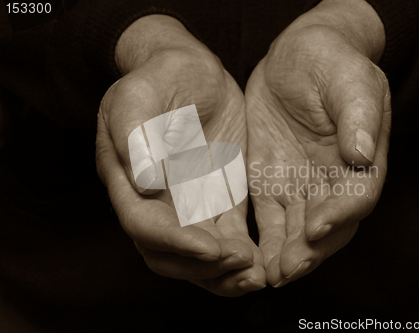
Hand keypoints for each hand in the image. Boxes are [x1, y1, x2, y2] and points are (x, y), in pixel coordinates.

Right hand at [96, 15, 264, 295]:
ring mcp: (189, 202)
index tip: (212, 248)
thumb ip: (135, 134)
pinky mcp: (219, 198)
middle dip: (203, 267)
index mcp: (130, 178)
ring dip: (224, 273)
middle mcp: (157, 200)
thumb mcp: (140, 93)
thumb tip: (144, 181)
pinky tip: (263, 263)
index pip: (145, 226)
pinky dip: (242, 255)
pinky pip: (228, 236)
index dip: (176, 242)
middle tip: (241, 266)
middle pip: (170, 254)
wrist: (190, 70)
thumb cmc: (161, 75)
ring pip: (200, 255)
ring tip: (256, 277)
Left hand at [245, 0, 390, 286]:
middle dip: (310, 250)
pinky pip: (269, 217)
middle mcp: (333, 180)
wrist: (297, 56)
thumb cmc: (331, 61)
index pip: (356, 196)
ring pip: (297, 230)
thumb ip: (359, 115)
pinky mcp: (271, 181)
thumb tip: (363, 152)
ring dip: (286, 255)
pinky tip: (252, 260)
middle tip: (288, 269)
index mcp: (362, 158)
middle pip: (328, 225)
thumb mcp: (350, 78)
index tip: (317, 228)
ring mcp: (301, 184)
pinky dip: (263, 241)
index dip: (339, 215)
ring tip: (269, 275)